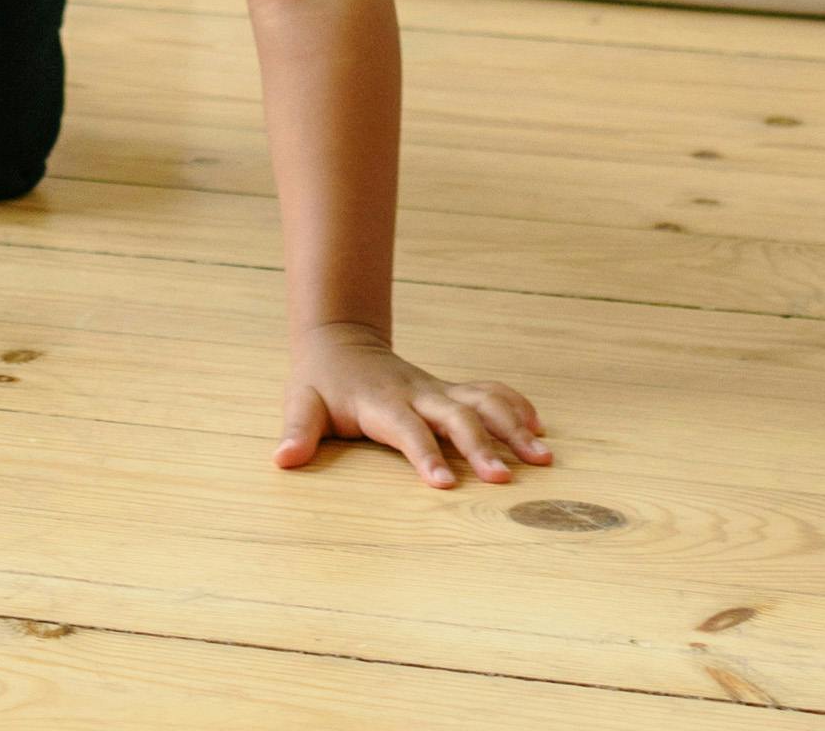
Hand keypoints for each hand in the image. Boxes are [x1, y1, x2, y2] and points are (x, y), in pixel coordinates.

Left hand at [277, 325, 549, 488]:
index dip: (424, 454)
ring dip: (512, 426)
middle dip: (480, 445)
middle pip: (454, 416)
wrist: (341, 340)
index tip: (445, 485)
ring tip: (542, 457)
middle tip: (504, 480)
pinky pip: (488, 392)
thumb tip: (282, 459)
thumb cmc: (321, 382)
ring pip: (481, 401)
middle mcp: (416, 394)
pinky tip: (539, 427)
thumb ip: (297, 431)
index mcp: (382, 402)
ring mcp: (437, 390)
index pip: (406, 430)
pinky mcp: (450, 391)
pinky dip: (515, 405)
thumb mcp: (302, 403)